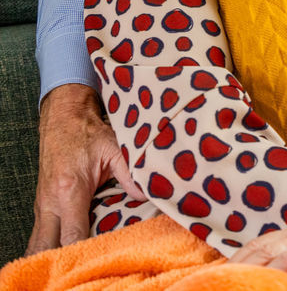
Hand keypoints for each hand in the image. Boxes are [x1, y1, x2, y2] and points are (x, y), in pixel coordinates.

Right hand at [25, 83, 145, 254]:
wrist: (62, 118)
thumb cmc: (88, 133)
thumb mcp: (114, 148)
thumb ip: (130, 173)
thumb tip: (147, 195)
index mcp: (70, 190)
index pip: (72, 234)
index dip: (83, 252)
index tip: (98, 260)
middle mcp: (50, 202)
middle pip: (47, 247)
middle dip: (62, 261)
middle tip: (82, 270)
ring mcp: (42, 205)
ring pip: (38, 244)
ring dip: (52, 256)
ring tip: (72, 268)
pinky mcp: (42, 206)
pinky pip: (41, 234)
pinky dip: (49, 247)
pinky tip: (62, 256)